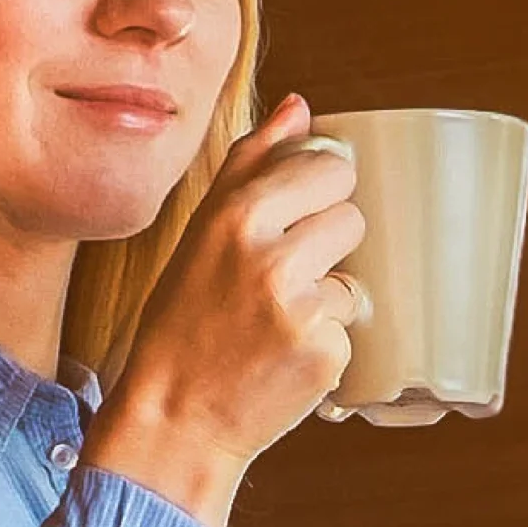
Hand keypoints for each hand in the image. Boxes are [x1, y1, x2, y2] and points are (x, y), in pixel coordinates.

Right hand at [107, 91, 368, 471]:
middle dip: (326, 244)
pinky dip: (323, 343)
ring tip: (276, 322)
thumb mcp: (200, 234)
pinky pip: (349, 328)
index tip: (296, 215)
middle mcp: (270, 258)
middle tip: (279, 278)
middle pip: (352, 217)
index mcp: (237, 217)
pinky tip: (281, 357)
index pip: (331, 168)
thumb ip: (250, 164)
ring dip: (327, 296)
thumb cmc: (182, 323)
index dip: (320, 192)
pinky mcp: (325, 355)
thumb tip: (300, 107)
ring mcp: (301, 310)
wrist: (173, 420)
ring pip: (354, 276)